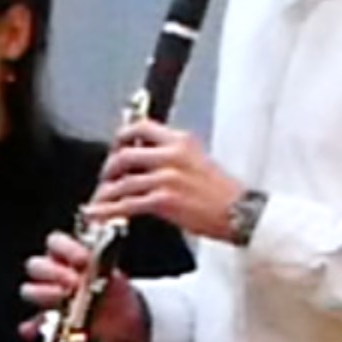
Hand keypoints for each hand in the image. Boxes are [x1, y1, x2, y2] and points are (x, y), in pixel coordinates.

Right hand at [23, 229, 149, 341]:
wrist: (118, 318)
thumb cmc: (112, 289)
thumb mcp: (113, 273)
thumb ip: (104, 253)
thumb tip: (98, 230)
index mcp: (65, 254)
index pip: (55, 243)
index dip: (67, 249)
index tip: (84, 260)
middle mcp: (50, 272)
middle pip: (36, 265)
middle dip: (55, 273)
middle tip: (75, 283)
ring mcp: (45, 296)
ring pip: (29, 290)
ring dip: (43, 295)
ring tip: (63, 303)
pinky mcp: (45, 321)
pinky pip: (32, 324)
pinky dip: (33, 327)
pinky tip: (35, 331)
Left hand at [91, 119, 244, 243]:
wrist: (241, 213)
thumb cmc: (221, 192)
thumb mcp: (197, 160)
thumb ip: (170, 154)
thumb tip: (141, 157)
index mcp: (181, 141)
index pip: (140, 127)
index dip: (120, 137)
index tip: (114, 148)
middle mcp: (172, 155)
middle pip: (123, 155)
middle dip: (108, 169)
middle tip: (105, 179)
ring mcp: (167, 178)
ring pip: (121, 182)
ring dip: (105, 194)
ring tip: (99, 201)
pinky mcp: (163, 200)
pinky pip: (126, 204)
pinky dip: (108, 210)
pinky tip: (100, 214)